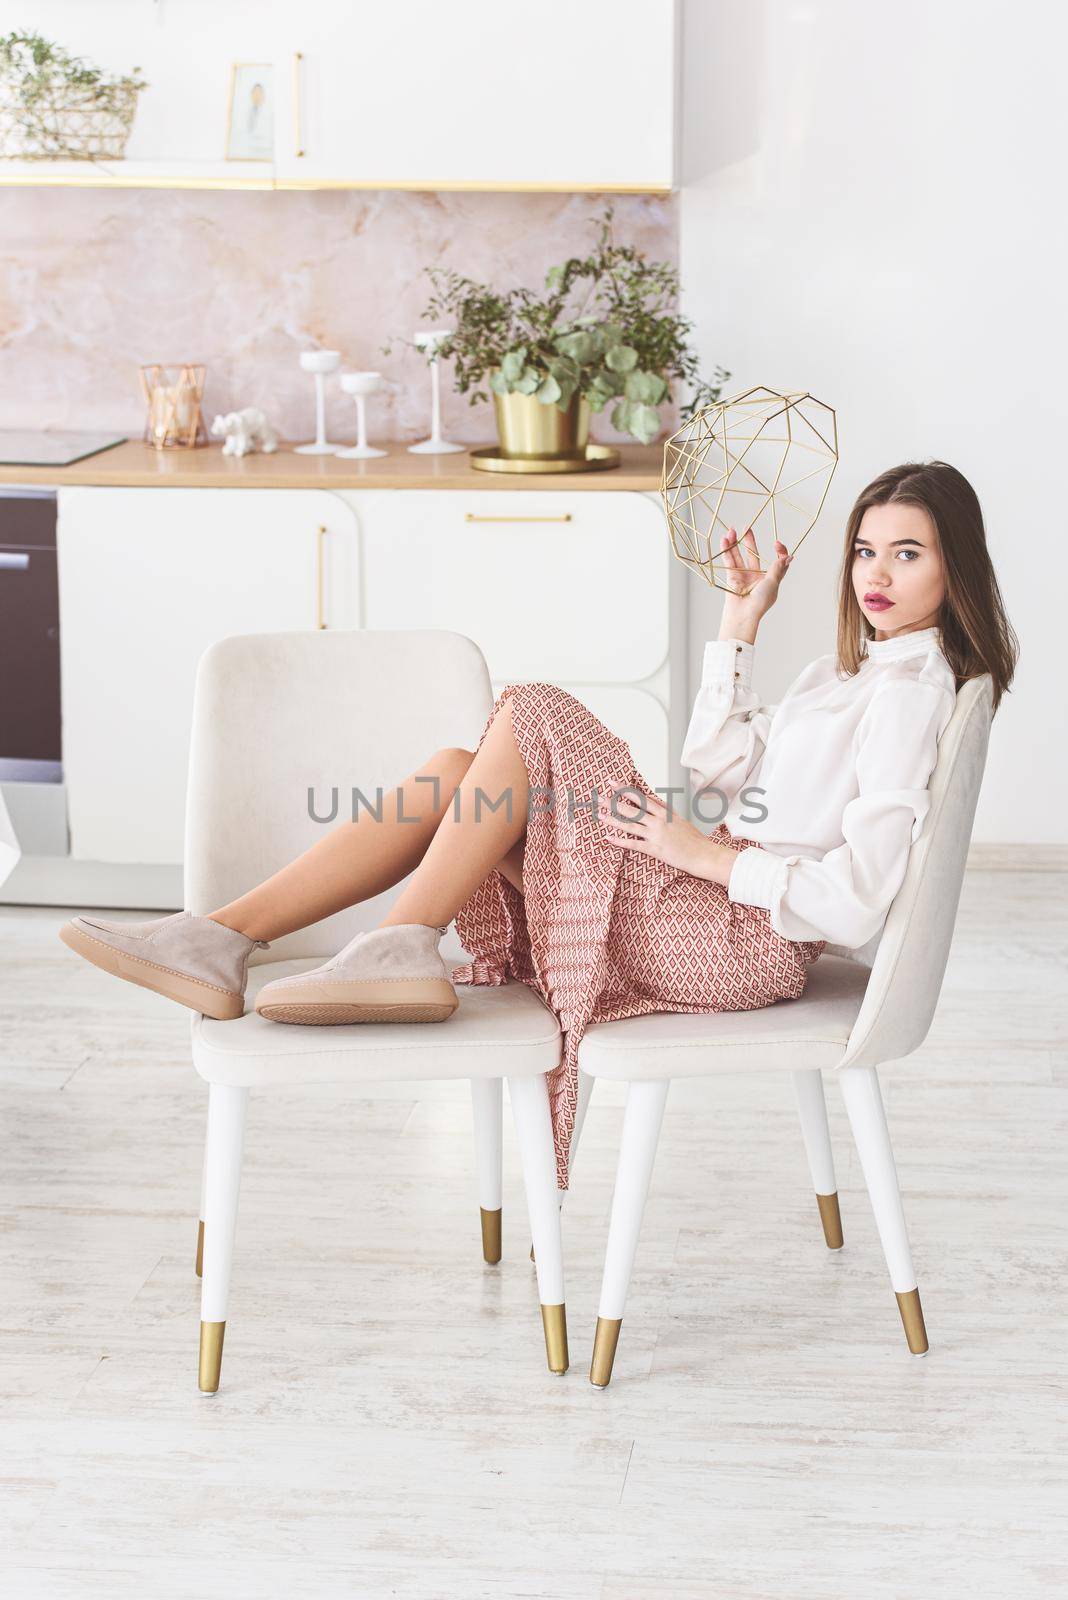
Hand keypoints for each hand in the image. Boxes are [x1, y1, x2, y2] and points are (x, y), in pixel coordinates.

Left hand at [595, 788, 736, 885]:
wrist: (702, 854)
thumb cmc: (693, 839)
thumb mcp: (680, 819)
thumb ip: (666, 810)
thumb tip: (656, 801)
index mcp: (665, 813)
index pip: (641, 798)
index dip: (626, 790)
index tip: (614, 784)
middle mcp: (658, 821)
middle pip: (632, 809)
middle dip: (614, 802)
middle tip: (599, 796)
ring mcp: (655, 834)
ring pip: (629, 825)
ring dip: (612, 819)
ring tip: (599, 814)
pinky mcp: (654, 849)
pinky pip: (633, 844)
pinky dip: (620, 841)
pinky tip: (608, 837)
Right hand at [719, 526, 792, 636]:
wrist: (743, 615)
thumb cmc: (760, 603)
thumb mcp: (772, 583)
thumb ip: (777, 568)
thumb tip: (788, 556)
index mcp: (771, 578)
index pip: (778, 560)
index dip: (779, 551)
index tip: (776, 544)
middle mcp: (757, 576)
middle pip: (754, 554)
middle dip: (750, 541)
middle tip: (747, 527)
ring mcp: (744, 576)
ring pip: (739, 556)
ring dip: (734, 544)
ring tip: (731, 531)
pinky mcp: (732, 578)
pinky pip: (729, 562)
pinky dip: (726, 551)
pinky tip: (725, 540)